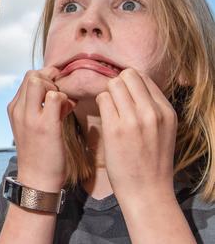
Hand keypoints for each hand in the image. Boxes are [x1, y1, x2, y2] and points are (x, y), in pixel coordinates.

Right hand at [7, 67, 74, 191]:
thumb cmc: (39, 153)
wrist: (36, 178)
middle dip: (50, 79)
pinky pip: (55, 96)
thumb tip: (56, 91)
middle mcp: (18, 110)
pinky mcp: (45, 125)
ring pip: (39, 81)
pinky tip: (68, 112)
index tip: (56, 91)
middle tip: (61, 96)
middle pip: (31, 75)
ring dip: (56, 88)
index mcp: (14, 109)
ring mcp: (30, 117)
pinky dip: (65, 100)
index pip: (27, 78)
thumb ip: (38, 107)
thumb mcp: (31, 126)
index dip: (45, 79)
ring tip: (64, 105)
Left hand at [97, 68, 176, 202]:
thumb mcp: (163, 130)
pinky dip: (100, 105)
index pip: (144, 78)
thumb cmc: (151, 161)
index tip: (124, 96)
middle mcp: (152, 112)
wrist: (147, 190)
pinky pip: (102, 99)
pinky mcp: (115, 128)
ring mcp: (134, 119)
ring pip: (113, 84)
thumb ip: (152, 108)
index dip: (130, 84)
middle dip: (117, 85)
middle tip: (115, 103)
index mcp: (167, 111)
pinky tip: (104, 119)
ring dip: (107, 95)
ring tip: (110, 112)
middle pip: (127, 76)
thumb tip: (133, 87)